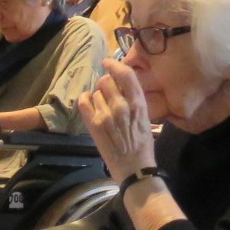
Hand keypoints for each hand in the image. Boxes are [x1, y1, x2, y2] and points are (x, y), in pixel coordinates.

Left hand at [79, 59, 156, 178]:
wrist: (134, 167)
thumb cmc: (142, 143)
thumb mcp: (145, 117)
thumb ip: (134, 100)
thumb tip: (121, 83)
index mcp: (138, 103)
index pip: (126, 75)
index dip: (114, 65)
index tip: (108, 62)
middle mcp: (121, 106)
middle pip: (106, 81)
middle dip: (105, 83)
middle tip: (107, 91)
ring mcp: (106, 115)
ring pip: (95, 92)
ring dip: (97, 96)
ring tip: (103, 107)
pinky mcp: (94, 125)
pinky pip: (83, 102)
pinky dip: (84, 99)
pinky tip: (88, 103)